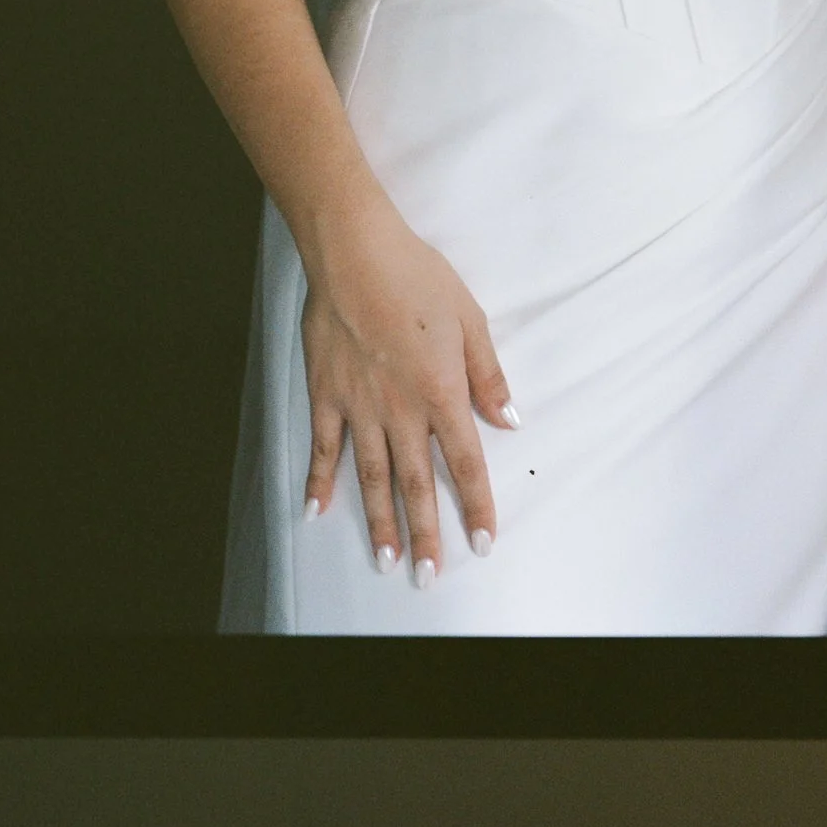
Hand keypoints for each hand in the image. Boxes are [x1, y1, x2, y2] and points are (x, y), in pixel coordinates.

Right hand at [298, 194, 516, 582]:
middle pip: (415, 485)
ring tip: (386, 561)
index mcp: (441, 394)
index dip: (476, 507)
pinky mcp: (324, 393)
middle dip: (425, 534)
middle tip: (428, 576)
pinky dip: (319, 481)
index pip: (464, 464)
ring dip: (379, 522)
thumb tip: (510, 420)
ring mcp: (358, 405)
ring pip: (370, 477)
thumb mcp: (471, 321)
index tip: (482, 543)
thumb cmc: (417, 278)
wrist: (354, 250)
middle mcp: (399, 410)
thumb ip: (488, 377)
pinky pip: (323, 447)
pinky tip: (316, 512)